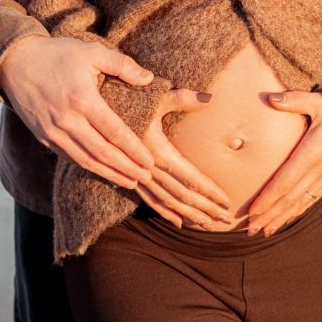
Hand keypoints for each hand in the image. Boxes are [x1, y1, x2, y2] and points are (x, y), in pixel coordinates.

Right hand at [0, 34, 159, 187]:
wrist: (14, 61)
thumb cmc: (57, 54)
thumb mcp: (91, 51)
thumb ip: (122, 64)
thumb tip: (149, 78)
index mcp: (82, 99)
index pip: (114, 132)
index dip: (134, 149)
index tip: (150, 161)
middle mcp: (66, 120)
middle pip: (102, 152)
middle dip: (126, 168)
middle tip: (146, 177)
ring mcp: (52, 131)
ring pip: (85, 160)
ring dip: (109, 173)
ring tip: (130, 181)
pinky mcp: (43, 136)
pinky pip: (69, 157)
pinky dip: (89, 167)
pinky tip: (104, 171)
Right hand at [133, 89, 232, 229]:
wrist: (94, 112)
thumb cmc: (128, 100)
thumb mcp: (155, 97)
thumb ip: (182, 98)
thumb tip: (209, 98)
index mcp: (158, 150)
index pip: (190, 177)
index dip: (209, 190)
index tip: (226, 201)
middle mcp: (149, 168)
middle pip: (182, 195)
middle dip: (205, 208)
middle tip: (226, 219)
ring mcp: (139, 175)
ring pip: (168, 202)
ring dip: (190, 214)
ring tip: (209, 224)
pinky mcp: (131, 177)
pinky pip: (149, 201)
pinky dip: (165, 213)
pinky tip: (179, 223)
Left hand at [245, 91, 321, 237]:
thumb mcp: (320, 100)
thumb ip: (294, 100)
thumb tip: (269, 97)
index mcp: (313, 151)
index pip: (285, 180)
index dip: (267, 198)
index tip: (251, 211)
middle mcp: (321, 168)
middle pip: (290, 198)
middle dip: (269, 215)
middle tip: (250, 230)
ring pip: (301, 202)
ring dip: (282, 218)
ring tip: (264, 231)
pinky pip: (313, 199)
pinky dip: (298, 211)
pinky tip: (286, 219)